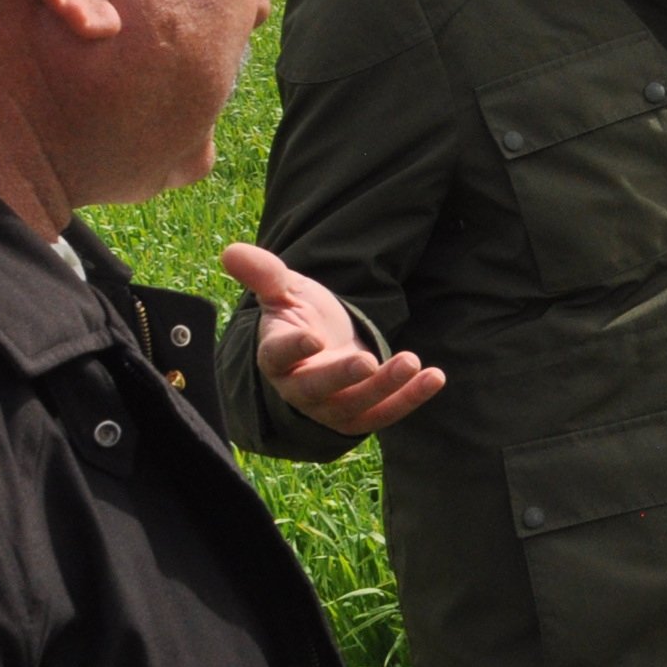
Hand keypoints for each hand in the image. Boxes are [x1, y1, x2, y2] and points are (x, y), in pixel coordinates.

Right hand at [221, 243, 444, 439]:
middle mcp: (300, 388)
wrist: (324, 348)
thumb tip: (231, 250)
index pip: (278, 356)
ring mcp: (329, 406)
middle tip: (367, 360)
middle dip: (342, 377)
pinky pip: (384, 413)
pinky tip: (435, 377)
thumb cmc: (301, 319)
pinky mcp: (359, 415)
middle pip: (316, 389)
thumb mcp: (286, 292)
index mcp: (276, 356)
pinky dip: (410, 399)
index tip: (312, 338)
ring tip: (412, 361)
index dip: (293, 349)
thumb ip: (264, 274)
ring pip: (354, 406)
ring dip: (385, 387)